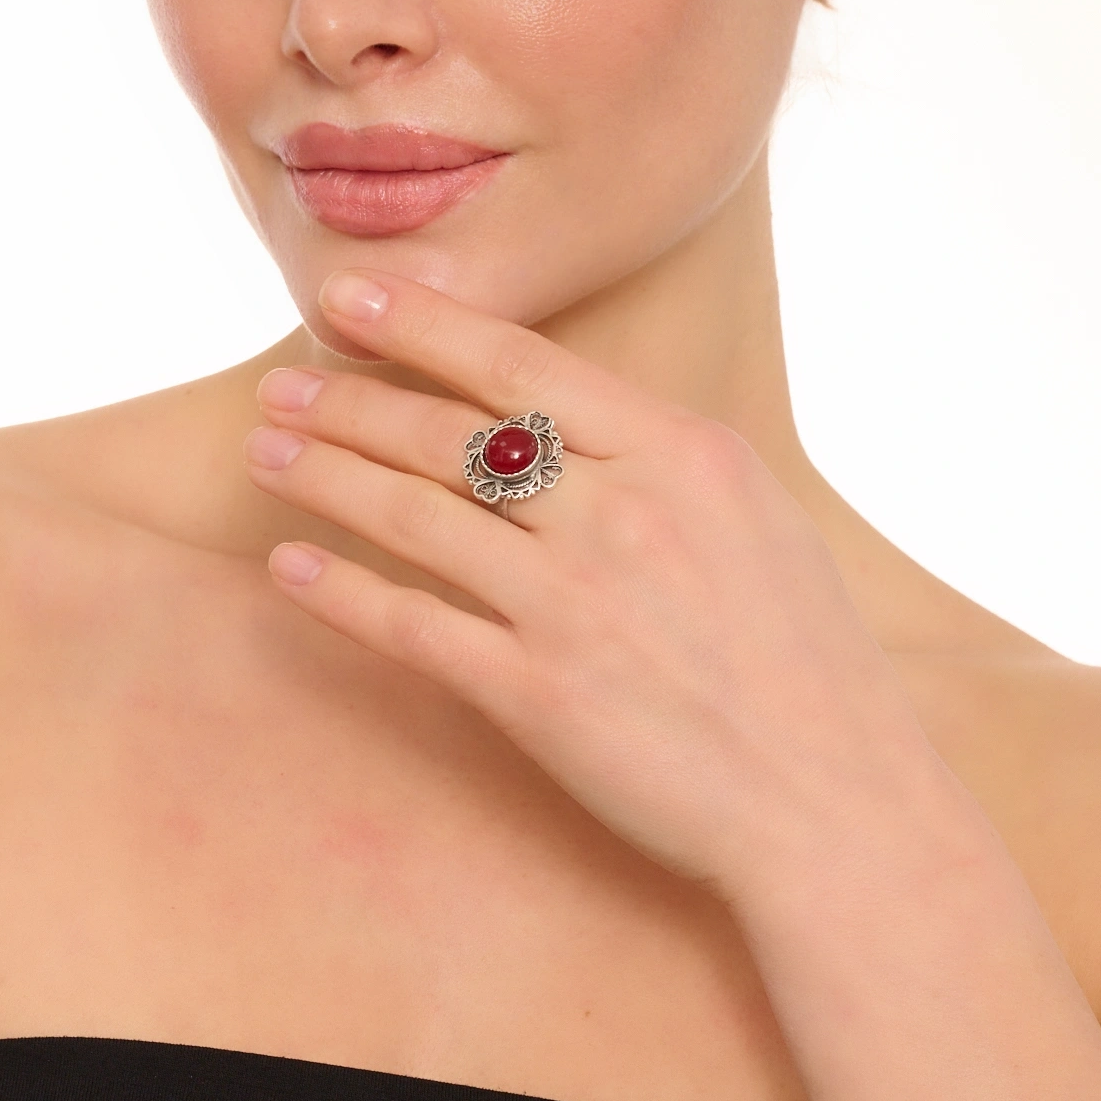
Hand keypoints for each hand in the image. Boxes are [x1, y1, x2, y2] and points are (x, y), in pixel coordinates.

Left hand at [243, 269, 929, 897]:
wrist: (836, 802)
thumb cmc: (806, 659)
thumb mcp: (755, 517)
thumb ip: (658, 458)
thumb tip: (564, 418)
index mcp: (679, 452)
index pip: (519, 361)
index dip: (418, 324)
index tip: (346, 298)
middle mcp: (619, 513)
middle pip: (448, 433)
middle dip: (347, 400)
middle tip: (279, 385)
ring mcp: (574, 604)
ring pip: (414, 516)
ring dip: (325, 476)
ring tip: (264, 453)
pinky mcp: (539, 696)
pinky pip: (413, 628)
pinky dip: (340, 593)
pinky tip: (288, 569)